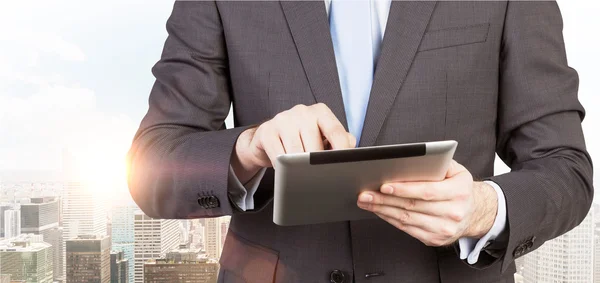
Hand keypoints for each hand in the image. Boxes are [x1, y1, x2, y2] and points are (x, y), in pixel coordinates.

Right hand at [231, 103, 355, 182]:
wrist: (267, 138)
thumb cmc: (301, 140)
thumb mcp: (322, 137)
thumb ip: (340, 141)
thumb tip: (352, 154)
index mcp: (320, 112)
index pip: (335, 131)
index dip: (341, 151)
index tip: (344, 167)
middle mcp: (302, 111)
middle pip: (315, 146)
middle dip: (317, 166)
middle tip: (319, 179)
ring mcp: (283, 119)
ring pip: (296, 153)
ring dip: (299, 169)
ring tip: (301, 176)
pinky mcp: (267, 131)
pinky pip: (278, 156)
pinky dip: (283, 168)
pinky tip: (285, 170)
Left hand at [357, 160, 497, 246]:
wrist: (474, 213)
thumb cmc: (459, 187)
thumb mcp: (457, 171)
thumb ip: (438, 163)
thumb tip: (414, 160)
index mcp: (459, 192)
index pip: (427, 191)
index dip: (404, 189)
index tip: (384, 186)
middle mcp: (453, 213)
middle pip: (412, 207)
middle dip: (385, 200)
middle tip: (365, 194)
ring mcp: (444, 229)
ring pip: (407, 220)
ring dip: (383, 211)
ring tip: (366, 202)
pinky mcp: (434, 239)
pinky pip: (407, 229)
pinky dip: (390, 220)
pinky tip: (379, 211)